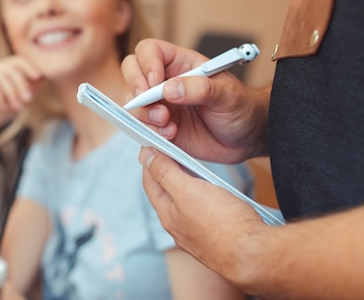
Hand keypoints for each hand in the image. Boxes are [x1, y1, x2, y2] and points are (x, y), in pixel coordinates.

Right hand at [0, 56, 42, 136]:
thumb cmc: (0, 112)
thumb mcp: (20, 99)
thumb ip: (30, 88)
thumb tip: (43, 77)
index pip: (16, 61)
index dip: (28, 67)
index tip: (38, 77)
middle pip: (10, 68)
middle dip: (21, 84)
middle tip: (28, 101)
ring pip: (1, 76)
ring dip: (11, 93)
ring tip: (16, 108)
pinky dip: (0, 96)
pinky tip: (3, 107)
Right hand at [121, 39, 268, 162]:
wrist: (247, 139)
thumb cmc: (242, 108)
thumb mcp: (228, 95)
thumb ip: (201, 89)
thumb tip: (169, 89)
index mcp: (181, 63)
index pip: (149, 51)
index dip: (147, 63)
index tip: (155, 83)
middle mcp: (165, 81)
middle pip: (131, 71)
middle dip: (136, 88)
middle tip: (154, 106)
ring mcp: (160, 104)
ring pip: (133, 102)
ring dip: (145, 114)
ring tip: (168, 125)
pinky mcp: (159, 127)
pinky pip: (141, 126)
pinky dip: (150, 132)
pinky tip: (171, 136)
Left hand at [139, 146, 266, 282]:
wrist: (255, 257)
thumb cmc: (223, 225)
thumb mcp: (188, 190)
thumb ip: (165, 173)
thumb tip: (145, 156)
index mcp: (167, 215)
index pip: (150, 183)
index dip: (150, 161)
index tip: (153, 145)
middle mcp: (178, 227)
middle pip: (167, 193)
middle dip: (168, 171)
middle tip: (174, 152)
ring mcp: (197, 235)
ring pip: (186, 203)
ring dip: (188, 185)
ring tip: (195, 168)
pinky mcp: (216, 239)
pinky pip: (203, 213)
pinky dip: (204, 198)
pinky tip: (215, 193)